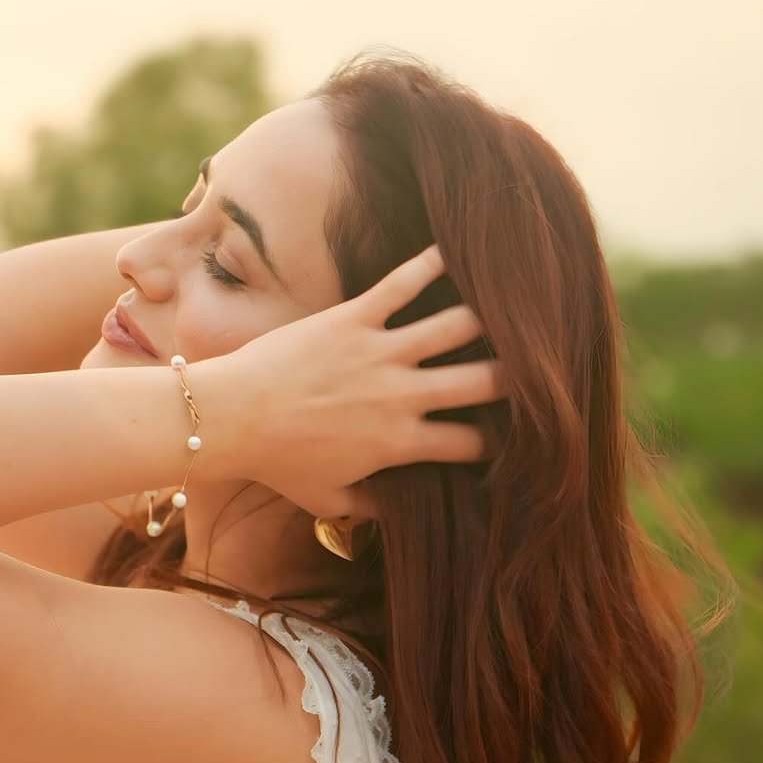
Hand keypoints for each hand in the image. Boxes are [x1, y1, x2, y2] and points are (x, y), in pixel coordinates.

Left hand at [219, 243, 507, 521]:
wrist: (231, 419)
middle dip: (516, 376)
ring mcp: (380, 353)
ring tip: (505, 309)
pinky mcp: (354, 318)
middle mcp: (402, 396)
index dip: (498, 443)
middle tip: (531, 366)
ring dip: (486, 317)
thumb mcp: (327, 499)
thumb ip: (370, 506)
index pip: (471, 443)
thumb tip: (400, 511)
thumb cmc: (276, 464)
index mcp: (400, 443)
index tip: (508, 437)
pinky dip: (431, 264)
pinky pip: (402, 284)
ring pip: (457, 326)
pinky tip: (454, 251)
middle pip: (483, 381)